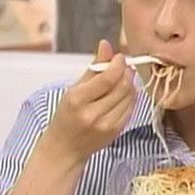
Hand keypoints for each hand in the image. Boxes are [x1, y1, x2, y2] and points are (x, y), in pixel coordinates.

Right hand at [41, 40, 135, 166]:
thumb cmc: (66, 116)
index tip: (119, 57)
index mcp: (78, 99)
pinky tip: (123, 94)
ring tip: (122, 78)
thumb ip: (93, 67)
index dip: (118, 64)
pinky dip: (130, 97)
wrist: (64, 150)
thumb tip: (106, 44)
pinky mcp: (116, 132)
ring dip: (130, 83)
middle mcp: (92, 113)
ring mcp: (106, 125)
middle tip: (124, 65)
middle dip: (127, 72)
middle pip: (122, 86)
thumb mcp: (73, 89)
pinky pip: (131, 108)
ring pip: (130, 96)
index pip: (108, 77)